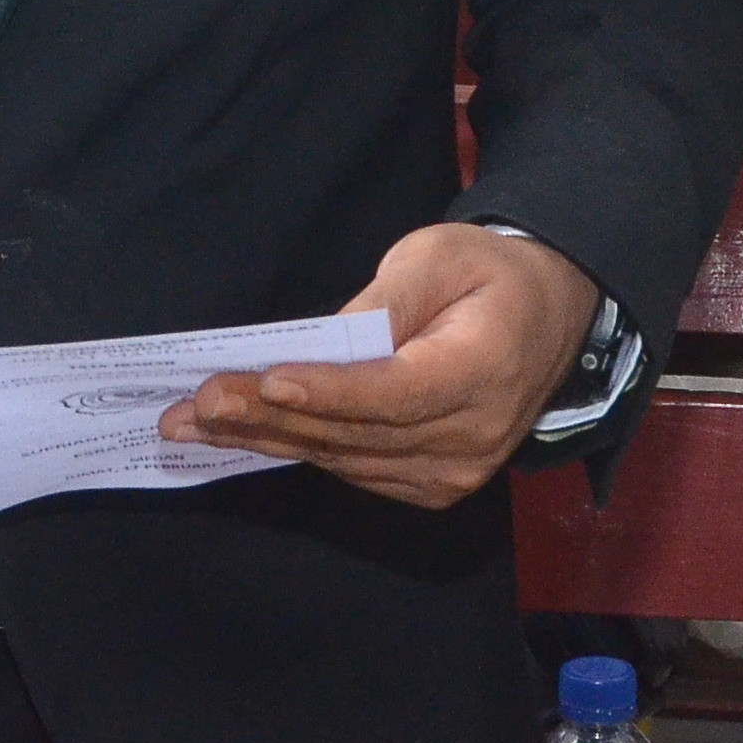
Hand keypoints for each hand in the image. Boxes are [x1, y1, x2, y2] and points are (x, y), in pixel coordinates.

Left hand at [164, 222, 595, 509]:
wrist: (547, 317)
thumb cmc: (487, 274)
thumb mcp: (440, 255)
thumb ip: (388, 299)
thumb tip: (326, 341)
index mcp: (484, 370)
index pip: (396, 392)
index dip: (329, 391)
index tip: (267, 380)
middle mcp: (472, 437)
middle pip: (358, 434)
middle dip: (270, 417)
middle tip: (197, 404)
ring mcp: (455, 473)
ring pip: (346, 460)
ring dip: (268, 439)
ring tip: (195, 423)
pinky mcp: (434, 486)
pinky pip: (355, 471)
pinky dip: (299, 450)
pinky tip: (245, 435)